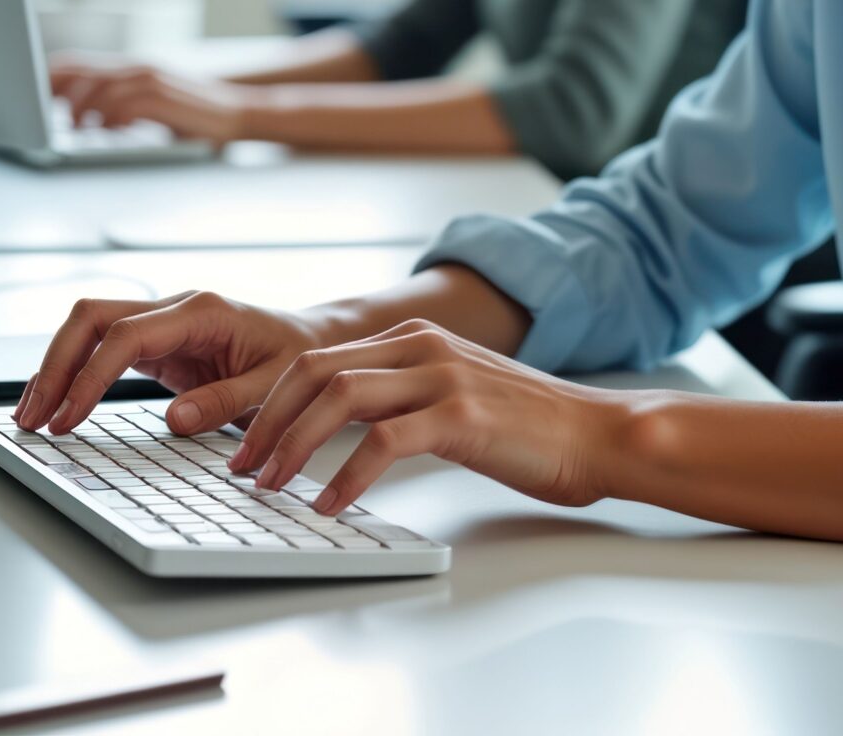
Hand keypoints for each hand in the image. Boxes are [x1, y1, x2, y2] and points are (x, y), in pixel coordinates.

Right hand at [15, 290, 338, 435]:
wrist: (312, 341)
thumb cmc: (296, 357)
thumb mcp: (274, 385)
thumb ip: (226, 401)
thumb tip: (174, 420)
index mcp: (202, 312)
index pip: (125, 336)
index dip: (89, 376)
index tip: (67, 419)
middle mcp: (174, 308)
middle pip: (91, 318)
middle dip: (55, 365)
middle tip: (32, 418)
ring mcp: (161, 322)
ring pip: (88, 328)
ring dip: (56, 368)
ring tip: (31, 418)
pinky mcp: (156, 342)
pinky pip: (102, 348)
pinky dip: (74, 373)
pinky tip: (56, 404)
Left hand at [49, 55, 252, 143]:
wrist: (236, 113)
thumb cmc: (191, 114)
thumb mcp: (150, 102)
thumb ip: (119, 102)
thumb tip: (79, 115)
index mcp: (130, 67)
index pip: (77, 63)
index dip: (49, 78)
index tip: (29, 96)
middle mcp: (137, 67)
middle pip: (82, 73)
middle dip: (57, 94)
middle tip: (45, 116)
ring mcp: (151, 80)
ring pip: (100, 87)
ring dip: (83, 109)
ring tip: (79, 128)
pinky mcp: (164, 97)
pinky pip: (126, 104)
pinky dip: (111, 118)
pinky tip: (108, 131)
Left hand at [229, 318, 629, 516]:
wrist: (598, 434)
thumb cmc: (529, 428)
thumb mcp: (452, 396)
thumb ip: (400, 398)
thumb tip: (336, 431)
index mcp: (414, 339)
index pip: (318, 359)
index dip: (271, 403)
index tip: (247, 446)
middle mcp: (423, 346)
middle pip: (315, 370)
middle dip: (267, 421)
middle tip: (244, 468)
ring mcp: (443, 376)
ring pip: (340, 397)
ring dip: (294, 445)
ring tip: (274, 486)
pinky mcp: (462, 414)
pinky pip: (384, 441)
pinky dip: (347, 475)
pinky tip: (331, 503)